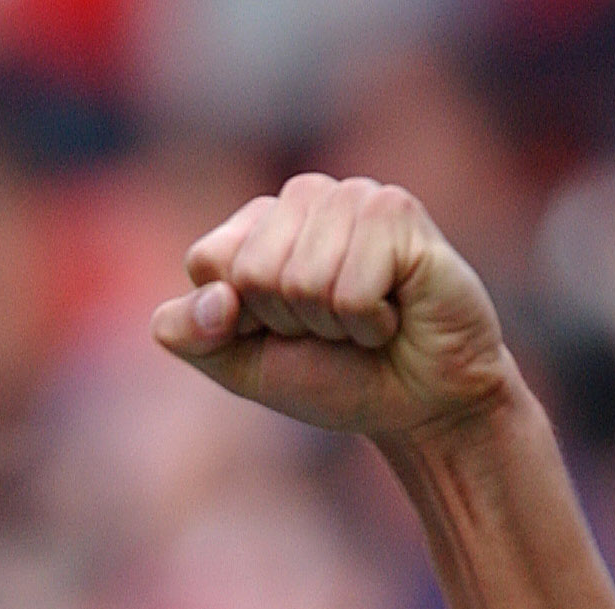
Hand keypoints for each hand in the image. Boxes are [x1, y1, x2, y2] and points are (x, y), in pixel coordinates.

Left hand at [152, 175, 515, 442]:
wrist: (419, 404)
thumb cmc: (336, 379)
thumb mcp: (245, 368)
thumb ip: (195, 337)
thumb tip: (206, 301)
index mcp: (256, 227)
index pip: (209, 262)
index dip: (240, 320)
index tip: (282, 332)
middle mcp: (302, 200)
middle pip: (254, 270)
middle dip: (291, 322)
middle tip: (333, 329)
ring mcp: (351, 198)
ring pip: (303, 278)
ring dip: (335, 324)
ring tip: (366, 321)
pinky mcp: (398, 212)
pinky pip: (351, 286)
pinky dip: (370, 321)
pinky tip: (395, 312)